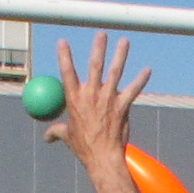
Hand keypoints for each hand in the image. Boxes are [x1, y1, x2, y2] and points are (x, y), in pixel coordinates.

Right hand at [43, 35, 149, 167]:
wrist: (103, 159)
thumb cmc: (84, 148)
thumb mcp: (67, 137)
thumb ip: (56, 132)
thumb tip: (46, 137)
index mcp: (74, 99)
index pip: (67, 72)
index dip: (64, 56)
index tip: (63, 41)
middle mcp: (91, 95)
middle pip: (95, 65)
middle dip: (98, 48)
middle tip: (101, 33)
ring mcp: (108, 99)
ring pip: (115, 71)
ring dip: (121, 55)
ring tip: (125, 41)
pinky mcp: (122, 106)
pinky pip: (133, 90)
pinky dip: (141, 80)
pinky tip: (147, 71)